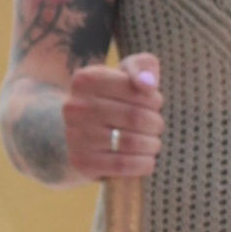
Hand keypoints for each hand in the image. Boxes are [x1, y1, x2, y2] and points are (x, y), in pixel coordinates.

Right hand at [64, 54, 161, 177]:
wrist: (82, 133)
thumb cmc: (114, 99)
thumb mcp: (127, 74)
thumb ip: (143, 67)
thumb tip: (148, 84)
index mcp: (86, 79)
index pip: (138, 90)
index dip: (154, 100)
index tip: (152, 104)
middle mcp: (75, 106)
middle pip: (137, 118)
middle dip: (155, 124)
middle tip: (155, 126)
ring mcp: (75, 135)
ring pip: (132, 143)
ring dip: (152, 145)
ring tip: (151, 143)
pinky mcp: (81, 161)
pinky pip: (123, 165)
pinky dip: (144, 164)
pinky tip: (145, 159)